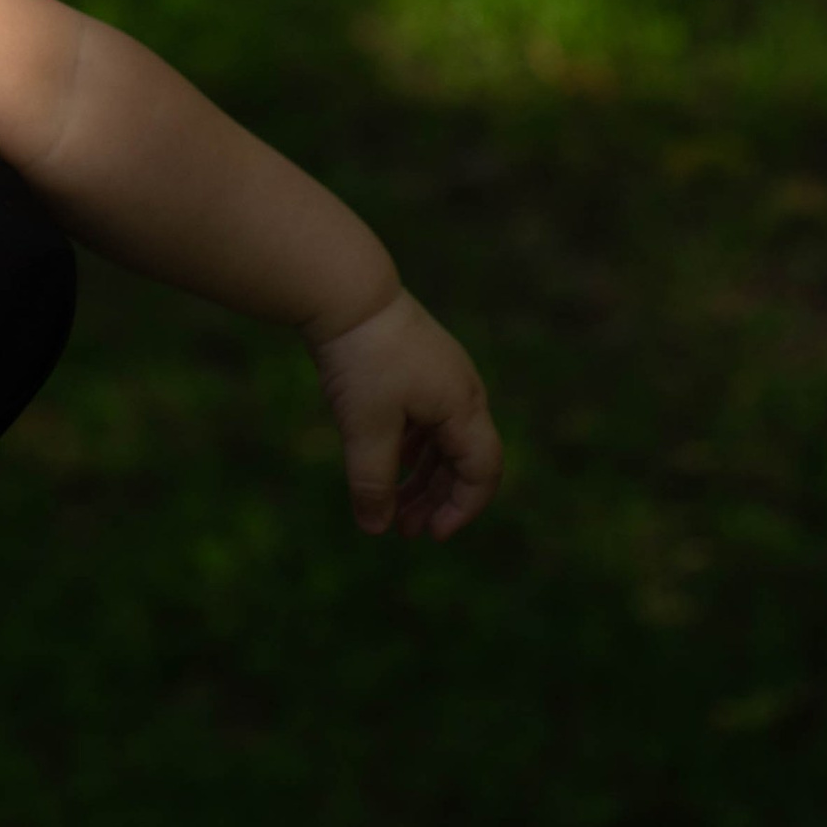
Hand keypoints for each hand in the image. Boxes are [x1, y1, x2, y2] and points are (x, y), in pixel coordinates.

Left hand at [310, 288, 501, 540]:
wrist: (344, 291)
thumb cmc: (363, 359)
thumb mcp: (366, 428)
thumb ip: (373, 482)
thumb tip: (376, 528)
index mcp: (463, 406)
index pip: (482, 472)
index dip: (461, 510)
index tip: (430, 536)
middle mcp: (462, 390)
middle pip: (463, 459)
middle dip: (436, 500)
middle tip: (404, 530)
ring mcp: (440, 373)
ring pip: (440, 439)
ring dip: (420, 476)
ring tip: (391, 505)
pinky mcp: (416, 361)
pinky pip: (424, 416)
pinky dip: (409, 445)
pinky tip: (386, 460)